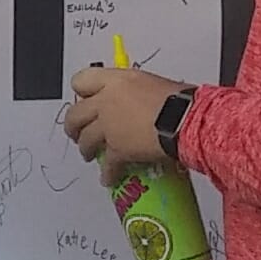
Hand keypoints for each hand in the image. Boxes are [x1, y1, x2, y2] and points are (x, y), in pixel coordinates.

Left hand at [60, 63, 178, 167]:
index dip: (82, 93)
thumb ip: (136, 91)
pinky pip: (107, 165)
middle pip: (75, 114)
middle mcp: (106, 101)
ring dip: (86, 149)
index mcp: (116, 81)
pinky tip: (108, 179)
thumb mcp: (154, 83)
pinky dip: (107, 174)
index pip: (82, 80)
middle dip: (74, 125)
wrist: (186, 120)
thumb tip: (141, 99)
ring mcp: (109, 126)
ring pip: (85, 140)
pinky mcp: (117, 149)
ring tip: (89, 154)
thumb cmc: (180, 100)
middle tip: (77, 131)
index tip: (85, 99)